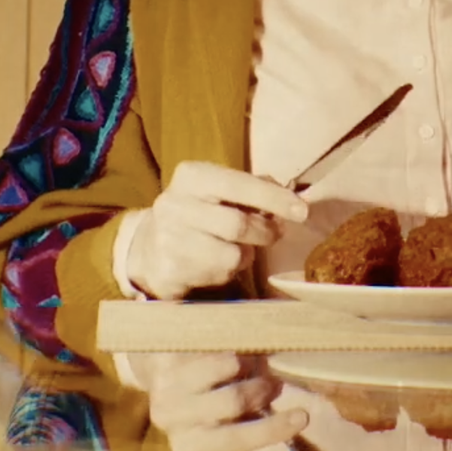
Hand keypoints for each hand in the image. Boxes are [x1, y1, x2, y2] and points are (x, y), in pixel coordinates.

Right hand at [125, 161, 307, 300]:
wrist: (148, 247)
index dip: (274, 198)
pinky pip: (218, 274)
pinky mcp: (170, 269)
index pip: (239, 183)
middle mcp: (174, 204)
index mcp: (191, 176)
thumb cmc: (197, 213)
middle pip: (238, 224)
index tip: (302, 210)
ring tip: (239, 248)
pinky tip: (217, 262)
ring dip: (247, 255)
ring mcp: (168, 239)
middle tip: (274, 234)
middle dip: (265, 232)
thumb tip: (288, 199)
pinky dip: (229, 271)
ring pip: (232, 254)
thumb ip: (252, 189)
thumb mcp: (218, 190)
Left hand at [136, 352, 305, 450]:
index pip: (236, 440)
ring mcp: (164, 384)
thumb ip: (254, 419)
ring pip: (226, 365)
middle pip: (235, 400)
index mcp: (189, 444)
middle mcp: (171, 418)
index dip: (271, 430)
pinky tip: (227, 348)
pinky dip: (232, 344)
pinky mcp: (164, 352)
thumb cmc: (202, 400)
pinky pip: (214, 342)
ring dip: (246, 361)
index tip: (303, 416)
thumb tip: (302, 415)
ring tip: (247, 363)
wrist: (155, 368)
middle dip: (261, 387)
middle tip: (271, 382)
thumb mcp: (223, 420)